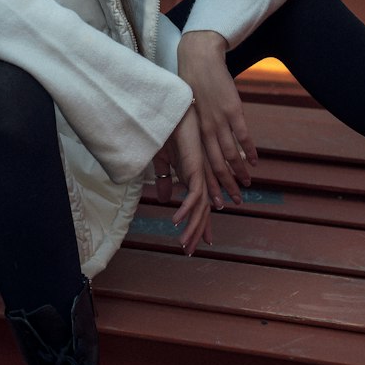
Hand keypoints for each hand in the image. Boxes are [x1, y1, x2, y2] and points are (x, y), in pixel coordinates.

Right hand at [152, 104, 212, 254]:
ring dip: (192, 226)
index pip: (198, 205)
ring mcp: (198, 174)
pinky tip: (176, 219)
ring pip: (200, 207)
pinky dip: (186, 208)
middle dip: (197, 231)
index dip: (198, 224)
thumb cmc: (166, 133)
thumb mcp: (162, 163)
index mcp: (192, 177)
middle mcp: (198, 177)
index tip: (196, 242)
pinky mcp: (195, 168)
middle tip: (189, 250)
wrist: (170, 113)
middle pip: (202, 211)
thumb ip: (165, 181)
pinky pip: (194, 194)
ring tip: (183, 243)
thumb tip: (165, 200)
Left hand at [177, 30, 257, 206]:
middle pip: (217, 164)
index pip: (201, 164)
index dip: (210, 183)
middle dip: (227, 185)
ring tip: (247, 183)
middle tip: (236, 201)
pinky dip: (250, 150)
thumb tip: (202, 147)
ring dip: (240, 171)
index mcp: (193, 132)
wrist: (199, 61)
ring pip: (231, 154)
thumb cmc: (192, 86)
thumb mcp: (189, 111)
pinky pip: (243, 136)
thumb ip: (196, 131)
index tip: (216, 200)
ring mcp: (220, 121)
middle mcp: (205, 130)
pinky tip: (255, 161)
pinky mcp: (233, 110)